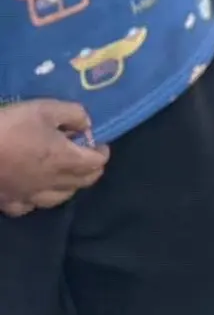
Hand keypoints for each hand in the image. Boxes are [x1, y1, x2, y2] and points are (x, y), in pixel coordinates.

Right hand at [0, 101, 108, 216]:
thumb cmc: (13, 126)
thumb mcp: (48, 108)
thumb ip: (74, 115)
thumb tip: (86, 126)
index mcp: (64, 160)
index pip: (95, 164)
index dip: (102, 153)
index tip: (100, 143)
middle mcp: (51, 183)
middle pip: (82, 183)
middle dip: (91, 170)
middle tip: (87, 156)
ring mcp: (29, 197)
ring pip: (60, 198)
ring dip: (70, 185)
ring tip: (66, 172)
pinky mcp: (9, 203)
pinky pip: (31, 206)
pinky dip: (40, 198)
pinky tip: (35, 189)